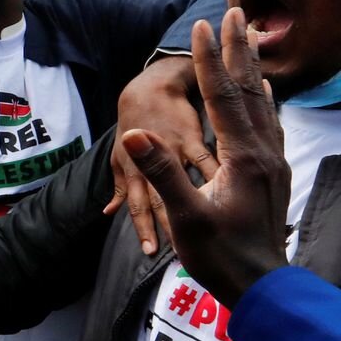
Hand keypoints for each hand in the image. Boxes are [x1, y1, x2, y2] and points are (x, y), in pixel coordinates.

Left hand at [107, 53, 215, 254]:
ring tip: (215, 228)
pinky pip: (207, 161)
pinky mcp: (193, 139)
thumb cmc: (135, 127)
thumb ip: (119, 188)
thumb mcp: (122, 158)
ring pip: (185, 183)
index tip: (151, 251)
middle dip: (168, 225)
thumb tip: (109, 213)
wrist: (151, 89)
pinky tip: (232, 193)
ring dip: (197, 204)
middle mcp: (152, 165)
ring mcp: (173, 151)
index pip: (138, 205)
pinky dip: (218, 177)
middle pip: (160, 199)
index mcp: (135, 172)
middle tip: (179, 251)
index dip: (143, 228)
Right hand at [121, 8, 288, 306]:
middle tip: (235, 12)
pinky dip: (263, 97)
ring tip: (250, 38)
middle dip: (238, 50)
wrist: (264, 288)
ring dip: (253, 68)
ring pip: (263, 103)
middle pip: (249, 90)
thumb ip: (164, 173)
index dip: (210, 60)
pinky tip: (264, 92)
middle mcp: (264, 152)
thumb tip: (136, 137)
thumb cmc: (221, 257)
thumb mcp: (187, 218)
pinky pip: (269, 122)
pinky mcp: (274, 173)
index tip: (201, 26)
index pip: (223, 97)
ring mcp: (273, 162)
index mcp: (243, 158)